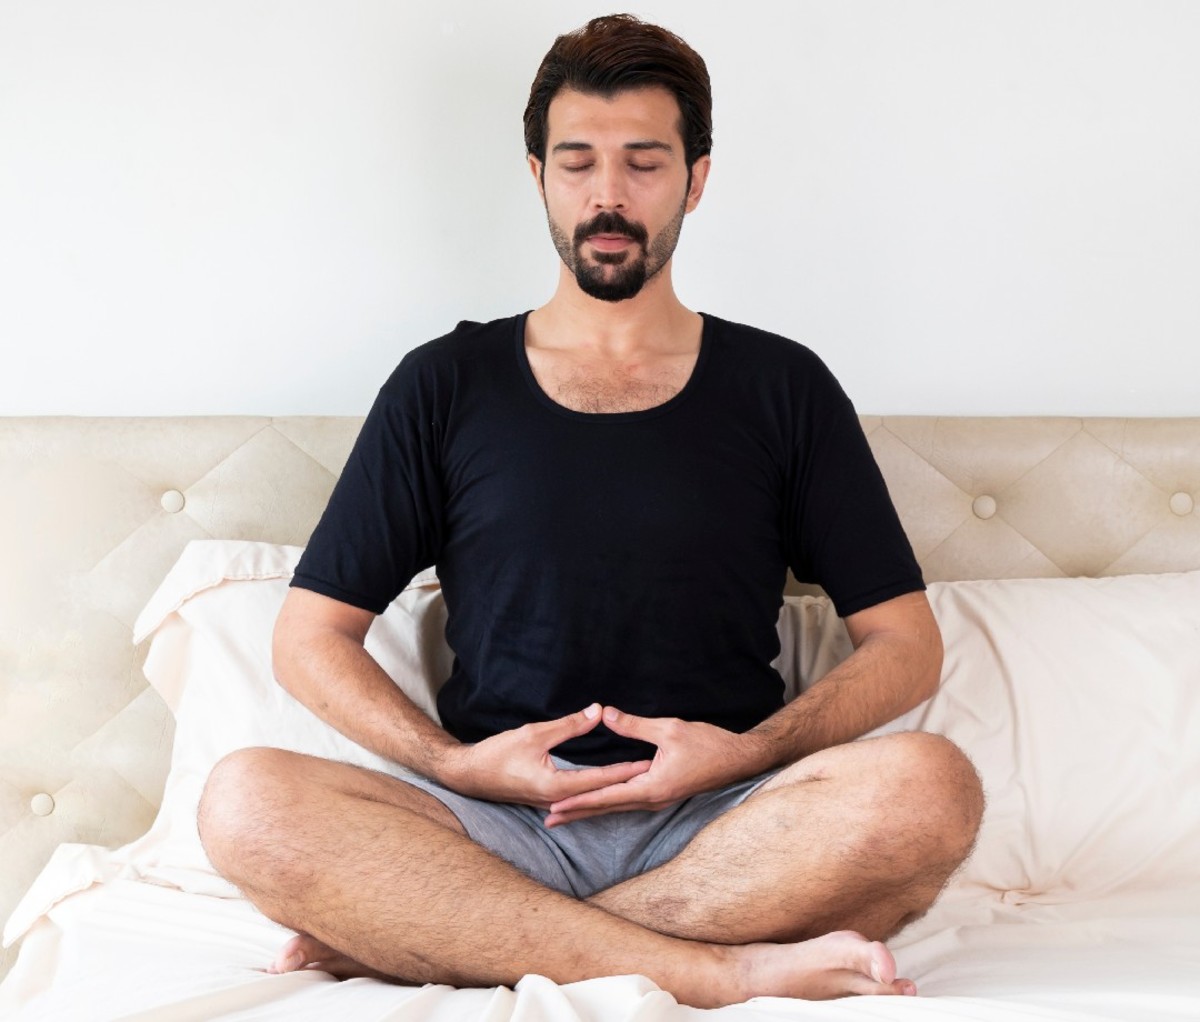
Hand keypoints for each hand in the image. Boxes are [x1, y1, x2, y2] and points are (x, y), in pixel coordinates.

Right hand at [437, 703, 651, 809]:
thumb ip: (569, 725)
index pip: (600, 779)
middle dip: (628, 782)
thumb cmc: (497, 753)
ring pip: (591, 798)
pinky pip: (580, 797)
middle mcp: (556, 800)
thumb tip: (598, 711)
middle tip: (656, 772)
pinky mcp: (547, 800)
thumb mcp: (534, 733)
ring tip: (640, 779)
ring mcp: (552, 803)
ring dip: (615, 788)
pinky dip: (598, 791)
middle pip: (600, 793)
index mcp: (555, 786)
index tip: (649, 762)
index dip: (626, 769)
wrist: (469, 775)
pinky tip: (609, 785)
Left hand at [544, 707, 772, 826]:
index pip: (606, 797)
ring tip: (565, 815)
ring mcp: (658, 800)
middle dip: (577, 813)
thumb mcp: (669, 729)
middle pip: (607, 808)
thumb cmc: (708, 744)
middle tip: (549, 821)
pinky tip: (598, 802)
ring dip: (590, 810)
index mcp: (651, 787)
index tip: (555, 808)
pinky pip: (628, 802)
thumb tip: (606, 714)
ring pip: (616, 808)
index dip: (579, 801)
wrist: (738, 760)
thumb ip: (635, 726)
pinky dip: (607, 804)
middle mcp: (652, 799)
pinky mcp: (662, 794)